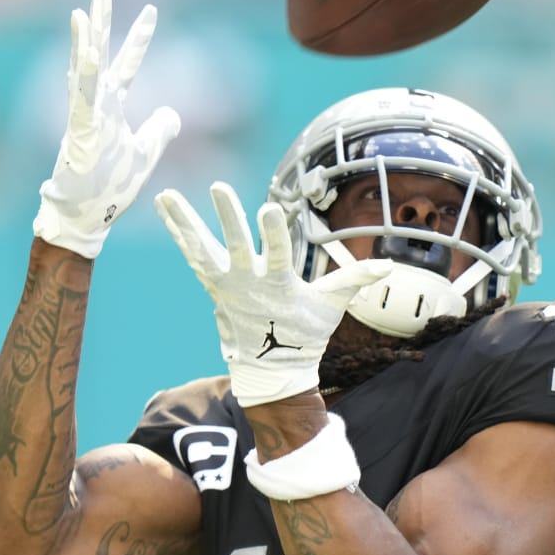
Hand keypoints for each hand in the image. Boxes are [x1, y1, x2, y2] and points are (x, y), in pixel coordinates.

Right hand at [33, 0, 181, 258]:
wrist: (88, 216)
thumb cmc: (110, 186)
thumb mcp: (145, 152)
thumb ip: (159, 130)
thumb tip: (172, 112)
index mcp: (112, 107)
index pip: (128, 63)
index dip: (139, 36)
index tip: (151, 8)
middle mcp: (96, 104)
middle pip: (100, 52)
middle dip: (102, 19)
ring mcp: (84, 116)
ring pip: (83, 70)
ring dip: (84, 41)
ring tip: (82, 10)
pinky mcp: (79, 133)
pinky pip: (80, 100)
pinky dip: (83, 77)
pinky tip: (84, 53)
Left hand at [155, 182, 392, 406]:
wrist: (271, 367)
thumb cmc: (304, 333)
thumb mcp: (331, 307)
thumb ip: (354, 280)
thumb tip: (388, 266)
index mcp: (278, 287)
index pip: (277, 256)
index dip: (272, 233)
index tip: (268, 208)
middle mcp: (246, 285)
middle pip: (235, 247)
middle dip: (229, 218)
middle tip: (219, 187)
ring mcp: (225, 285)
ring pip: (202, 249)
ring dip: (185, 221)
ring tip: (166, 194)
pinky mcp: (213, 284)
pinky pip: (193, 254)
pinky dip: (179, 233)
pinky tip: (166, 209)